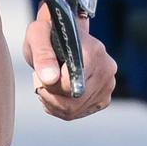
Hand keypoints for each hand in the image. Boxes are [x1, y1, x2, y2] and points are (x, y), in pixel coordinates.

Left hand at [23, 6, 115, 120]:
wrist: (63, 35)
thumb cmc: (49, 32)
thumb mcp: (37, 35)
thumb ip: (42, 54)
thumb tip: (50, 78)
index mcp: (93, 52)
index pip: (68, 86)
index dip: (49, 85)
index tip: (40, 73)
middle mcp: (107, 68)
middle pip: (72, 102)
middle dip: (50, 95)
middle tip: (41, 79)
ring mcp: (108, 84)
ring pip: (74, 111)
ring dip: (54, 103)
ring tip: (49, 83)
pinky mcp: (104, 97)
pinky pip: (79, 113)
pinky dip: (63, 108)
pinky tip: (58, 92)